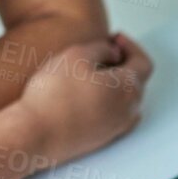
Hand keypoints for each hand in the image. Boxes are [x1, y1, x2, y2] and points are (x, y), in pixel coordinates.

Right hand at [10, 31, 153, 169]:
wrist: (35, 135)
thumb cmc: (54, 95)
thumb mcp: (77, 54)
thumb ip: (102, 48)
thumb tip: (113, 52)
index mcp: (127, 88)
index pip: (143, 62)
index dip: (131, 46)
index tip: (115, 39)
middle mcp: (128, 111)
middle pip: (136, 81)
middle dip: (124, 63)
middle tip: (104, 52)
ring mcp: (115, 129)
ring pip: (125, 101)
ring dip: (115, 83)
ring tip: (93, 73)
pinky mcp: (101, 140)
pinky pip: (113, 116)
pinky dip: (108, 102)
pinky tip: (88, 96)